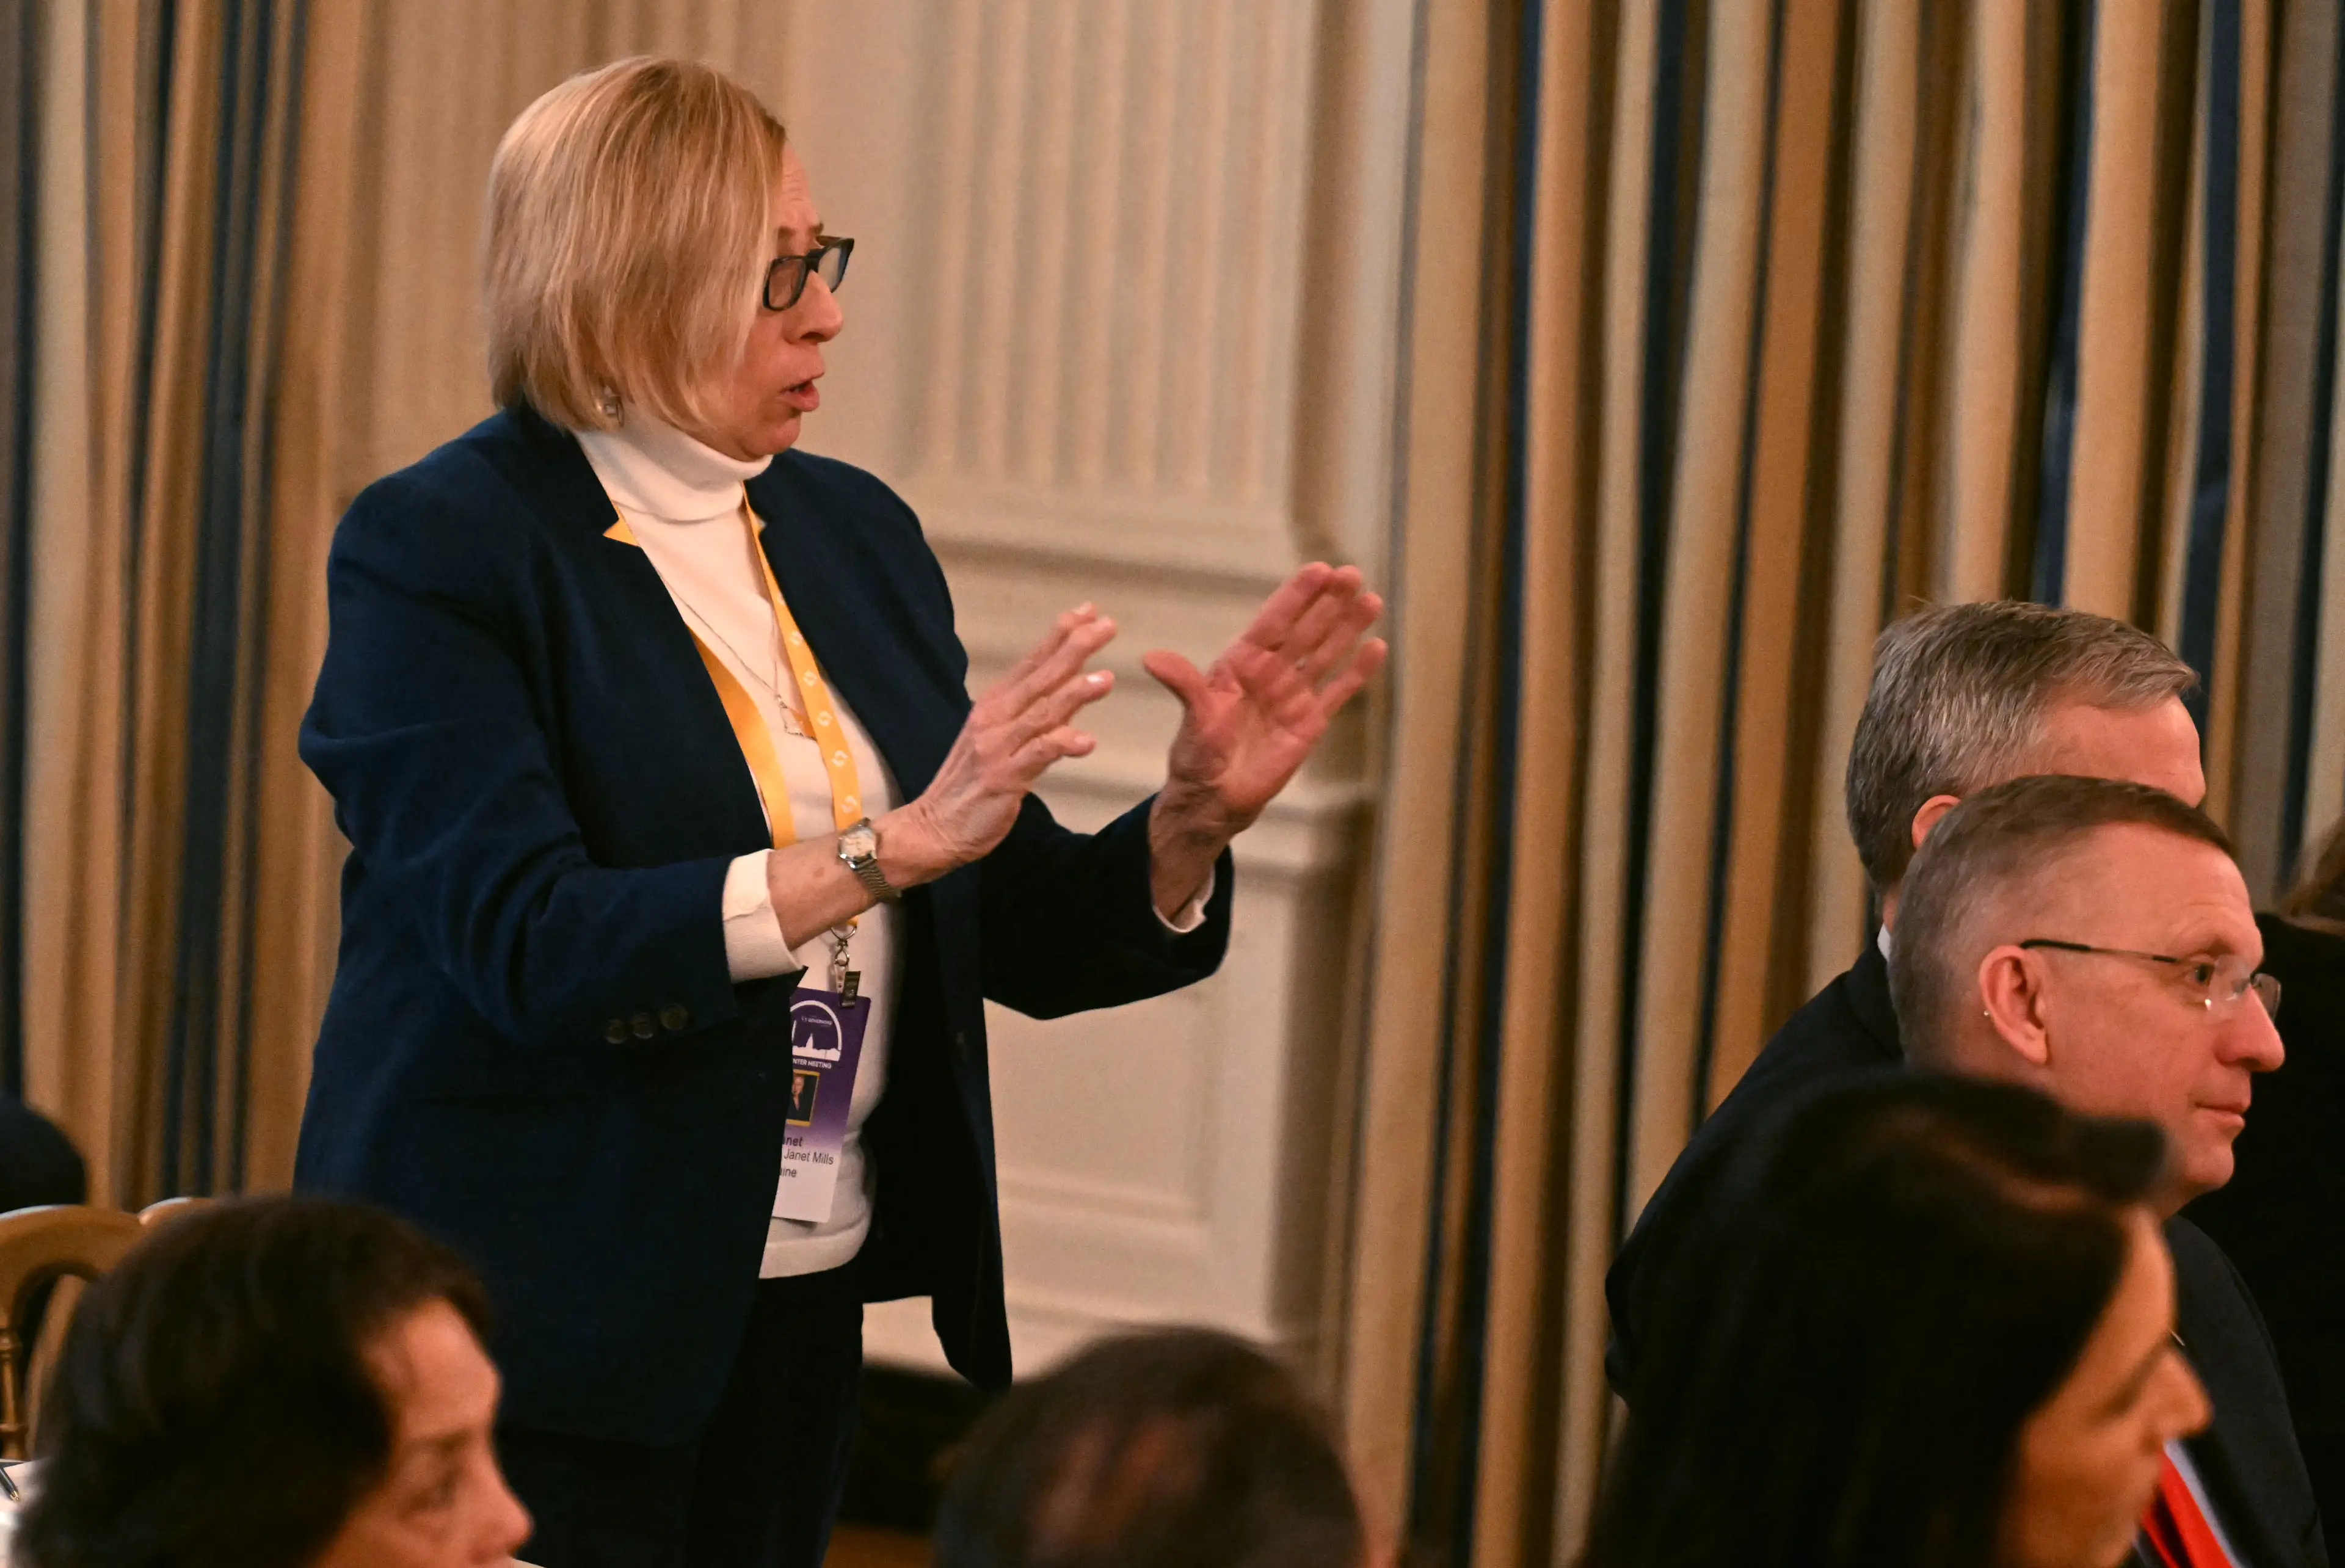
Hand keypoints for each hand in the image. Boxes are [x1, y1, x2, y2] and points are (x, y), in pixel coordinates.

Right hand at [879, 606, 1117, 885]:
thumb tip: (1063, 690)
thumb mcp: (998, 740)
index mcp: (995, 706)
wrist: (934, 828)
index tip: (1089, 611)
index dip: (1060, 635)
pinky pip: (1037, 756)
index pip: (1032, 662)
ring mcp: (997, 747)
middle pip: (1040, 677)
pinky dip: (1062, 745)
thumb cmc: (970, 785)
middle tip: (1106, 625)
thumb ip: (1029, 715)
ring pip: (1041, 712)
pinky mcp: (1003, 778)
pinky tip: (1087, 742)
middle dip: (1074, 648)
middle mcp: (995, 718)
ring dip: (1074, 694)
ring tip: (1106, 679)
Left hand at [1142, 563, 1386, 902]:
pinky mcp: (1310, 722)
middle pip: (1305, 630)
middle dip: (1328, 603)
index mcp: (1241, 663)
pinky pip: (1338, 691)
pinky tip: (1376, 647)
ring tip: (1372, 600)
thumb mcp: (1193, 718)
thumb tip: (1150, 658)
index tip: (1319, 570)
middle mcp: (1270, 673)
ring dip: (1348, 628)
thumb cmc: (1197, 755)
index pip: (1274, 621)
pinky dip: (1357, 671)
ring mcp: (1293, 696)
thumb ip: (1183, 684)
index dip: (1296, 596)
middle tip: (1352, 574)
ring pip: (1326, 654)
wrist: (1214, 799)